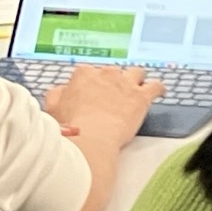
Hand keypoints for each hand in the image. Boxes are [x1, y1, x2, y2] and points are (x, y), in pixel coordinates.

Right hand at [42, 63, 161, 147]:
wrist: (91, 137)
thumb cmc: (70, 126)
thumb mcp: (53, 107)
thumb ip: (57, 94)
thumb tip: (62, 90)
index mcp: (83, 74)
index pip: (90, 74)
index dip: (93, 85)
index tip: (93, 95)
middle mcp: (106, 73)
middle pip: (113, 73)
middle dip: (113, 83)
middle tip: (113, 98)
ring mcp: (125, 83)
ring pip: (136, 73)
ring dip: (137, 80)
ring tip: (138, 89)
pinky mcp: (141, 96)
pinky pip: (156, 86)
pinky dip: (158, 88)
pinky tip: (159, 92)